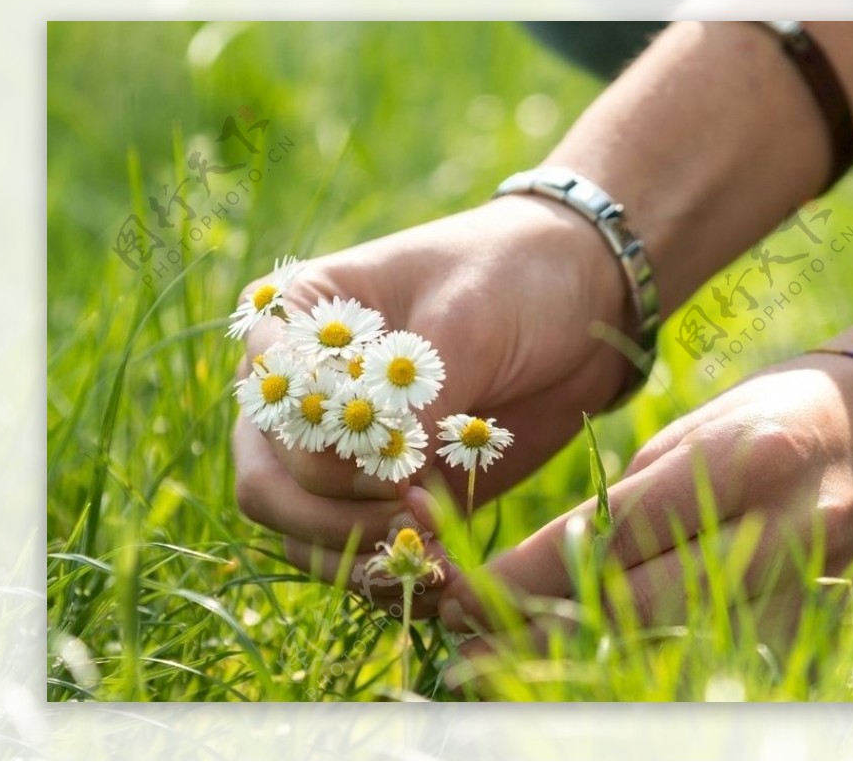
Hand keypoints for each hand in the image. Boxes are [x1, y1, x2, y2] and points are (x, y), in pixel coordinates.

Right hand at [232, 195, 631, 613]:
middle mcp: (304, 394)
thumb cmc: (516, 276)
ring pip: (304, 536)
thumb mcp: (467, 318)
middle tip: (413, 516)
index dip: (317, 445)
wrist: (585, 301)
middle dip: (333, 518)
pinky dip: (396, 576)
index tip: (396, 458)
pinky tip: (448, 574)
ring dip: (361, 556)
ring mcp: (346, 453)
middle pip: (269, 485)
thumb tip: (381, 476)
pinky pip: (364, 555)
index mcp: (297, 324)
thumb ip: (418, 394)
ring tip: (436, 555)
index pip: (268, 406)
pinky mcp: (393, 495)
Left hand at [436, 353, 852, 650]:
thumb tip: (544, 566)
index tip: (457, 595)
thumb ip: (633, 502)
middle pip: (635, 610)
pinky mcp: (824, 631)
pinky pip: (719, 666)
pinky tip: (595, 682)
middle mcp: (785, 534)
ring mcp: (812, 593)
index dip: (524, 577)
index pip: (612, 536)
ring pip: (672, 654)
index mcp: (748, 461)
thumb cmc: (791, 411)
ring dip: (583, 671)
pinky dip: (650, 675)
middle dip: (536, 638)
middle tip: (461, 659)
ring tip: (506, 682)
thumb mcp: (702, 432)